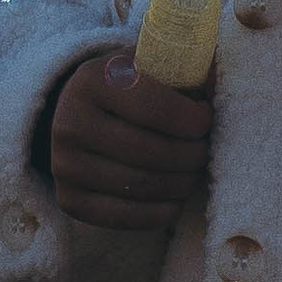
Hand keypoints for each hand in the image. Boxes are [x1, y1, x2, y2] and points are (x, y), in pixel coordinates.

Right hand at [48, 48, 213, 231]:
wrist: (79, 114)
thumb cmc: (129, 89)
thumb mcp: (149, 65)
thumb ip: (185, 68)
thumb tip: (217, 83)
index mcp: (93, 80)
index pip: (157, 109)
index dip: (194, 120)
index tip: (206, 120)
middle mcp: (70, 122)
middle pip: (151, 152)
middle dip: (192, 156)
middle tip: (205, 151)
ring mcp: (65, 164)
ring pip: (141, 186)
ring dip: (181, 184)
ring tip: (193, 172)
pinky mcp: (68, 199)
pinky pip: (125, 216)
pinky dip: (161, 212)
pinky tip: (176, 198)